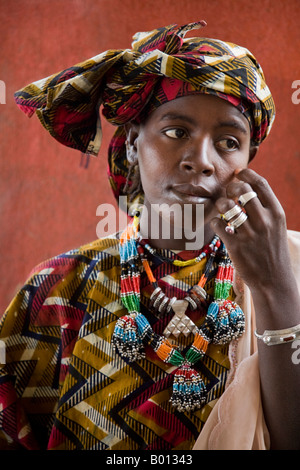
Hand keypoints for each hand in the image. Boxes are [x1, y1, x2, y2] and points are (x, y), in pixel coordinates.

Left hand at [210, 168, 290, 292]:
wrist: (274, 281)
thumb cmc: (273, 251)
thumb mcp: (277, 227)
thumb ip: (265, 209)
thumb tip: (246, 188)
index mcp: (277, 213)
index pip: (260, 183)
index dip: (246, 174)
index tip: (238, 174)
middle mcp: (264, 221)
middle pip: (242, 190)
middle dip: (231, 187)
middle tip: (229, 193)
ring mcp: (249, 233)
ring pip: (226, 205)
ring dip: (221, 204)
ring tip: (223, 210)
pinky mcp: (236, 246)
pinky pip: (218, 223)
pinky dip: (216, 222)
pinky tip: (220, 226)